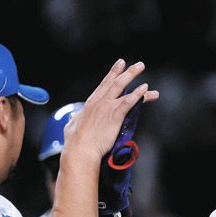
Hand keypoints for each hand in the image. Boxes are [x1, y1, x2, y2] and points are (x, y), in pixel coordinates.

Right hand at [66, 60, 158, 211]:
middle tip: (137, 65)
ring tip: (141, 67)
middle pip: (114, 83)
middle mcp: (98, 103)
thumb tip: (72, 118)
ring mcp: (106, 108)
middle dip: (126, 72)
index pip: (103, 86)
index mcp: (89, 105)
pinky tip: (145, 89)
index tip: (119, 66)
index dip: (112, 74)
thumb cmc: (75, 143)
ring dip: (132, 76)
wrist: (80, 151)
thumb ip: (73, 121)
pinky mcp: (114, 116)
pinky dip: (137, 95)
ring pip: (121, 87)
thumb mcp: (70, 128)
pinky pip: (128, 102)